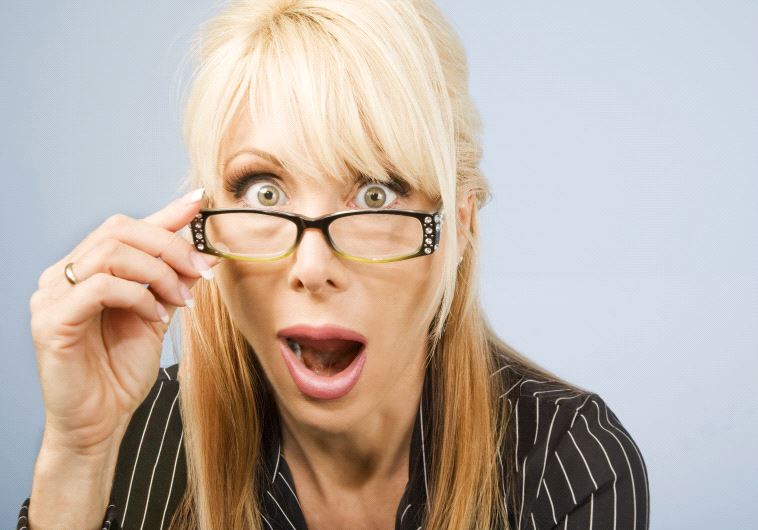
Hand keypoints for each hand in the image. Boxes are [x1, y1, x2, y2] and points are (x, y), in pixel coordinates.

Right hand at [29, 188, 219, 454]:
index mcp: (85, 269)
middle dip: (171, 246)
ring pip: (111, 254)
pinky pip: (99, 288)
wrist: (100, 421)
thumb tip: (201, 250)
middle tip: (202, 269)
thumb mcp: (155, 314)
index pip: (125, 228)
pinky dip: (137, 297)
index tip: (200, 202)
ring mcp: (52, 296)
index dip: (165, 214)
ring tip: (180, 301)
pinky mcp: (51, 321)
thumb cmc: (121, 370)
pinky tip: (155, 318)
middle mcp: (63, 275)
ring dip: (158, 273)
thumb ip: (170, 281)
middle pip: (119, 231)